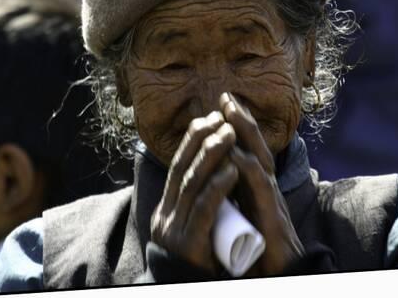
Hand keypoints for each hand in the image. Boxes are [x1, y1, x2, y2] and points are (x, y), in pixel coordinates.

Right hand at [150, 111, 238, 273]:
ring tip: (229, 134)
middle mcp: (165, 214)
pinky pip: (204, 209)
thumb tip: (211, 168)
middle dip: (201, 139)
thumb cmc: (198, 256)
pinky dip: (218, 187)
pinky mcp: (188, 244)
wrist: (189, 289)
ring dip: (212, 155)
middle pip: (182, 168)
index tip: (210, 118)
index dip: (193, 139)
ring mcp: (174, 229)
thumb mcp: (191, 223)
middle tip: (221, 118)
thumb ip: (196, 200)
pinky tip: (232, 170)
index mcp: (166, 207)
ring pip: (192, 182)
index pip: (177, 165)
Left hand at [219, 92, 304, 275]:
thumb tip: (216, 174)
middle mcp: (266, 189)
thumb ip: (234, 194)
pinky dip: (249, 171)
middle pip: (255, 148)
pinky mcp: (273, 220)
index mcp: (256, 188)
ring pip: (259, 160)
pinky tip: (236, 155)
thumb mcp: (243, 214)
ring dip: (246, 135)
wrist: (277, 275)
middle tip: (227, 96)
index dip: (236, 127)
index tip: (221, 104)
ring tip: (231, 113)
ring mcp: (271, 202)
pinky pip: (261, 190)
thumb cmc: (259, 247)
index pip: (246, 150)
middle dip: (241, 120)